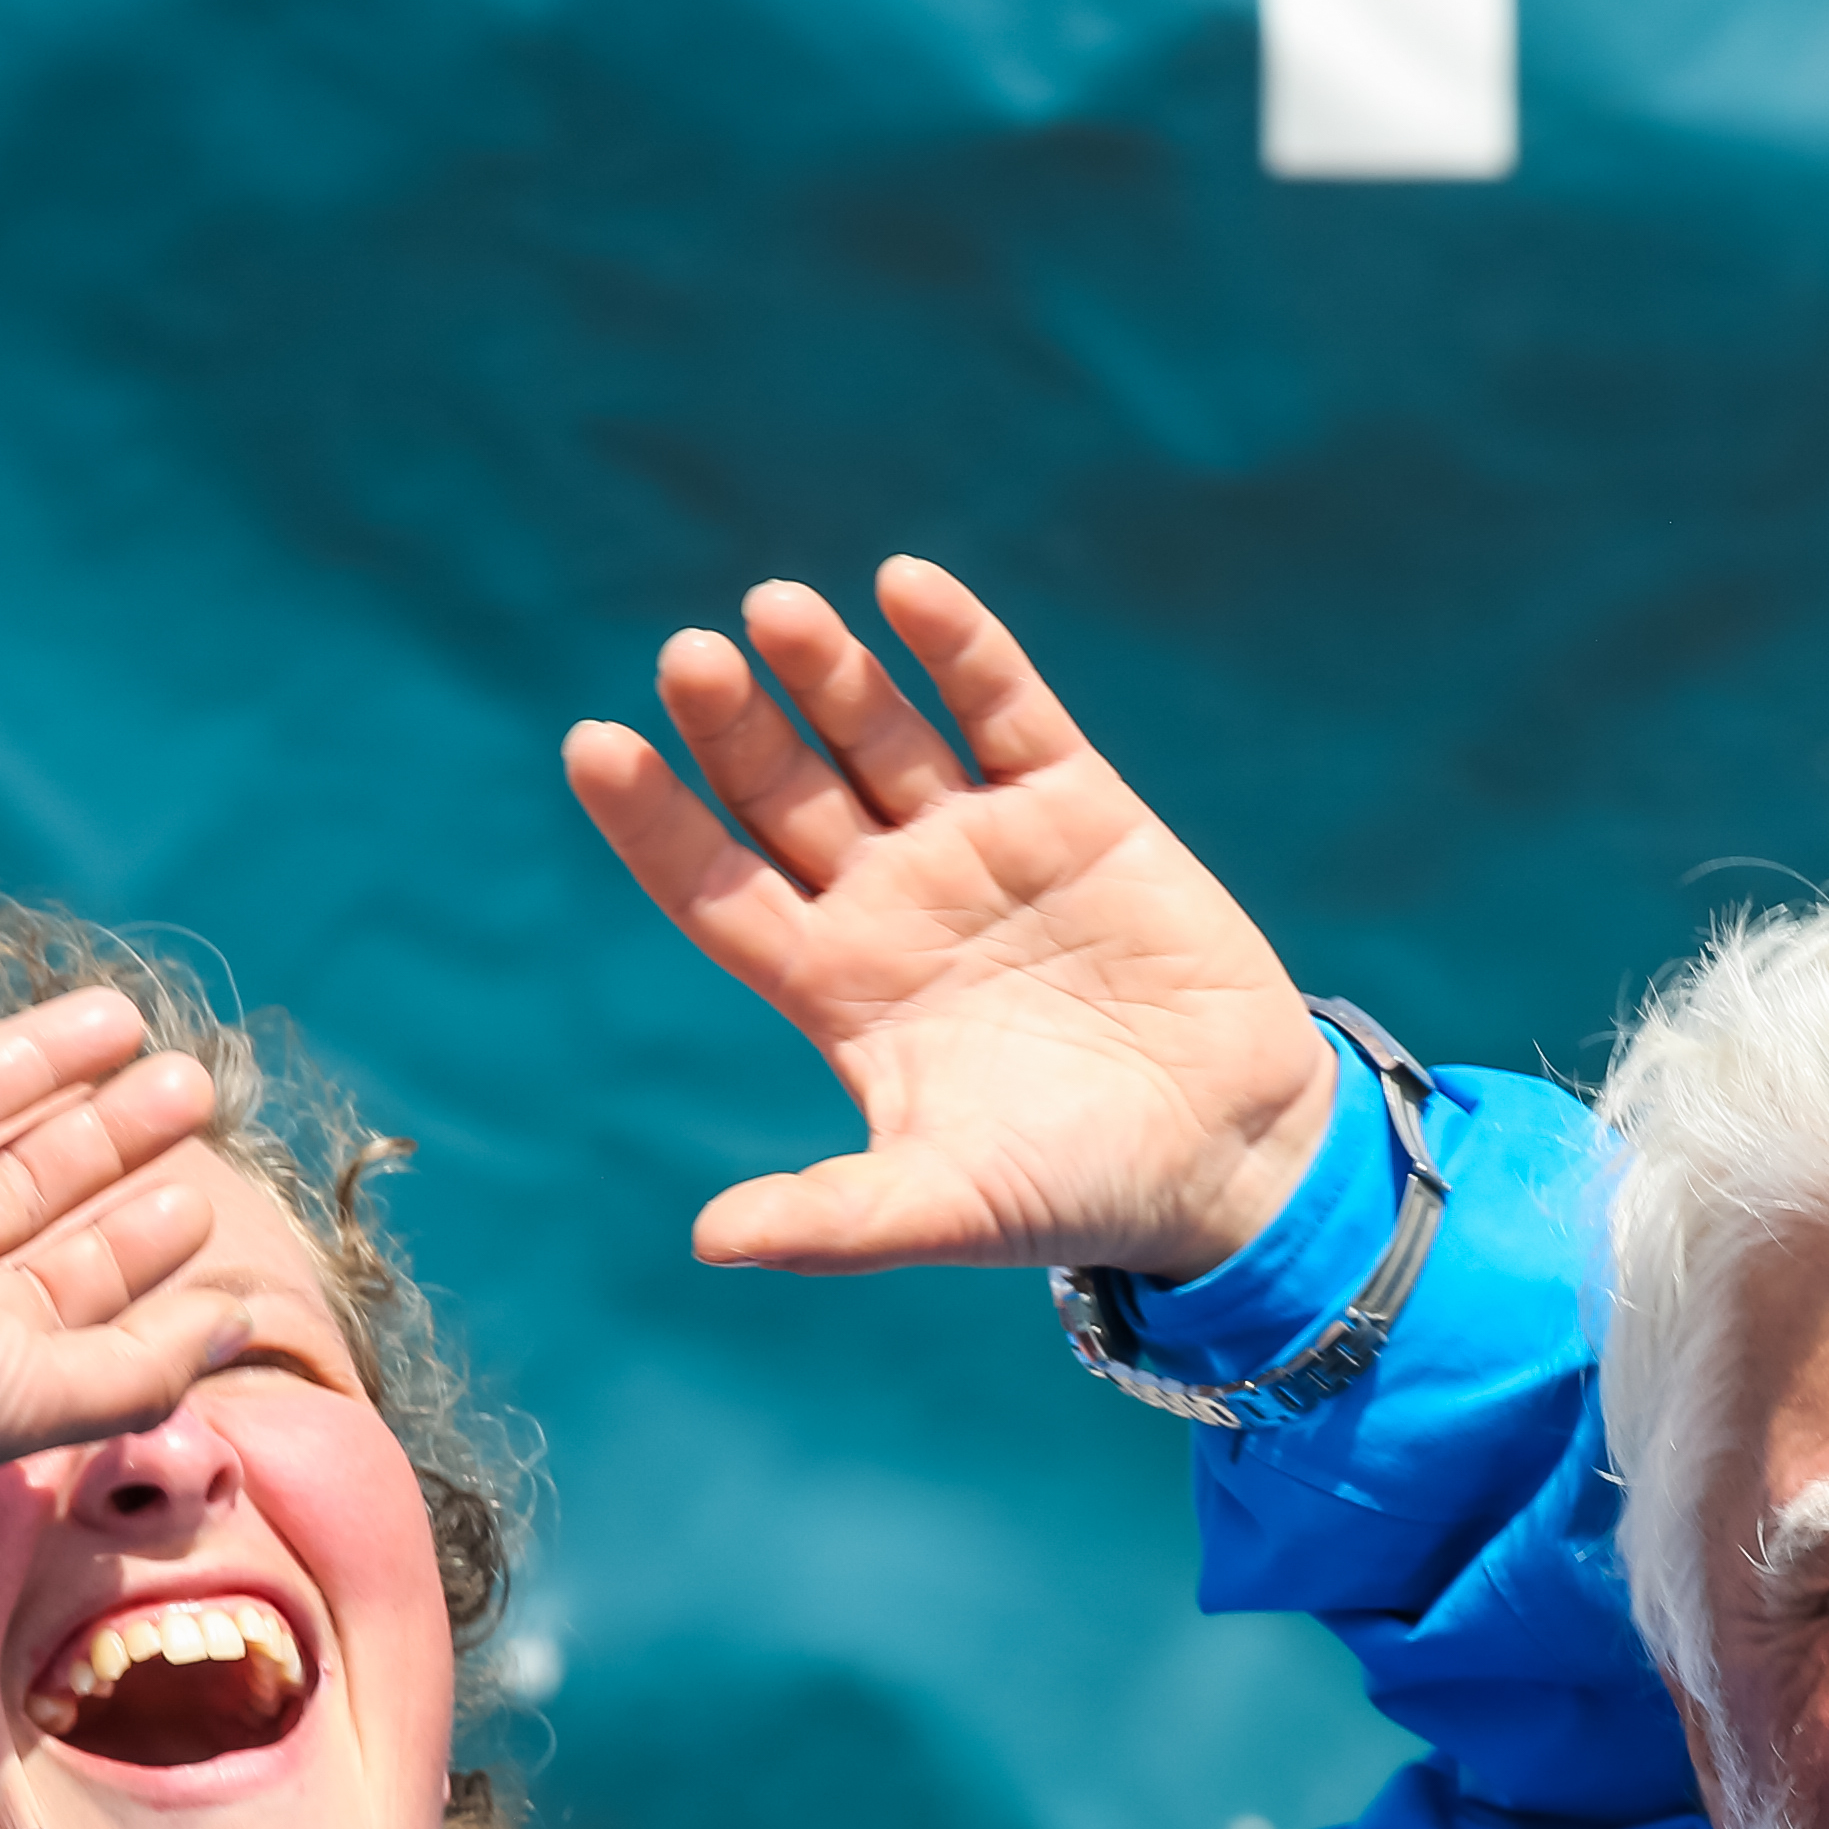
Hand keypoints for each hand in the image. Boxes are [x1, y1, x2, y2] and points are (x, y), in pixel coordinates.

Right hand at [0, 925, 252, 1472]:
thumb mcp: (39, 1394)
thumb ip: (145, 1368)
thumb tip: (245, 1325)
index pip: (65, 1275)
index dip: (134, 1242)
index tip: (200, 1200)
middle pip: (24, 1177)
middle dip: (107, 1134)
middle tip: (192, 1084)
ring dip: (32, 1056)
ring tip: (124, 1016)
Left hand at [567, 560, 1339, 1284]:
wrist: (1232, 1155)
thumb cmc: (1078, 1192)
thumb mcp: (951, 1206)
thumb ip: (837, 1220)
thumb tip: (711, 1241)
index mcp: (837, 986)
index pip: (713, 885)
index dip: (652, 818)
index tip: (595, 744)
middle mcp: (890, 899)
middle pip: (781, 792)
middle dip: (735, 725)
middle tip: (690, 659)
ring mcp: (978, 844)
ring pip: (880, 734)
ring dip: (830, 672)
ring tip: (781, 613)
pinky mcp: (1075, 807)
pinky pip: (1004, 708)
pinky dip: (959, 647)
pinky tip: (906, 587)